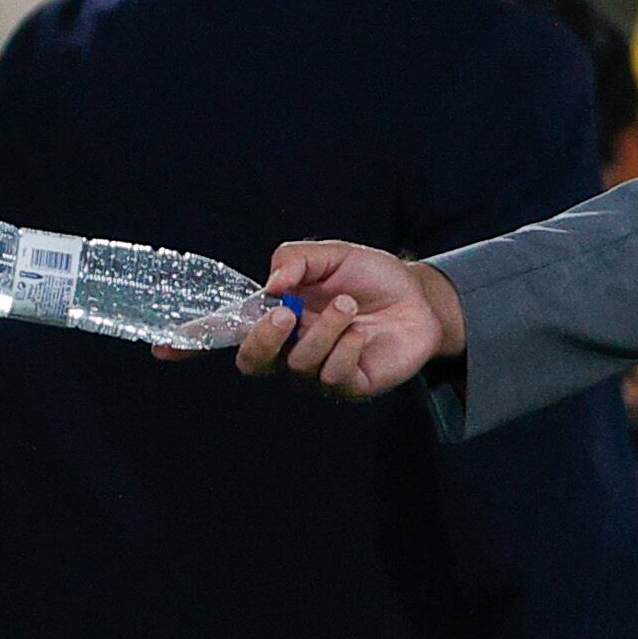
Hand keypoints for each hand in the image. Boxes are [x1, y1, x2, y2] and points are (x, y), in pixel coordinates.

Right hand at [238, 241, 463, 396]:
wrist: (418, 294)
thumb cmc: (371, 277)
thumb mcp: (332, 255)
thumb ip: (295, 259)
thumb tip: (271, 285)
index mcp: (282, 318)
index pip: (239, 334)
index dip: (222, 333)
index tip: (219, 326)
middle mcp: (294, 347)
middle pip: (255, 361)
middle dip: (264, 337)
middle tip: (288, 311)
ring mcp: (321, 369)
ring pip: (300, 362)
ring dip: (323, 329)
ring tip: (347, 304)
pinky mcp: (351, 384)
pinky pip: (333, 376)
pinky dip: (344, 349)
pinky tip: (360, 333)